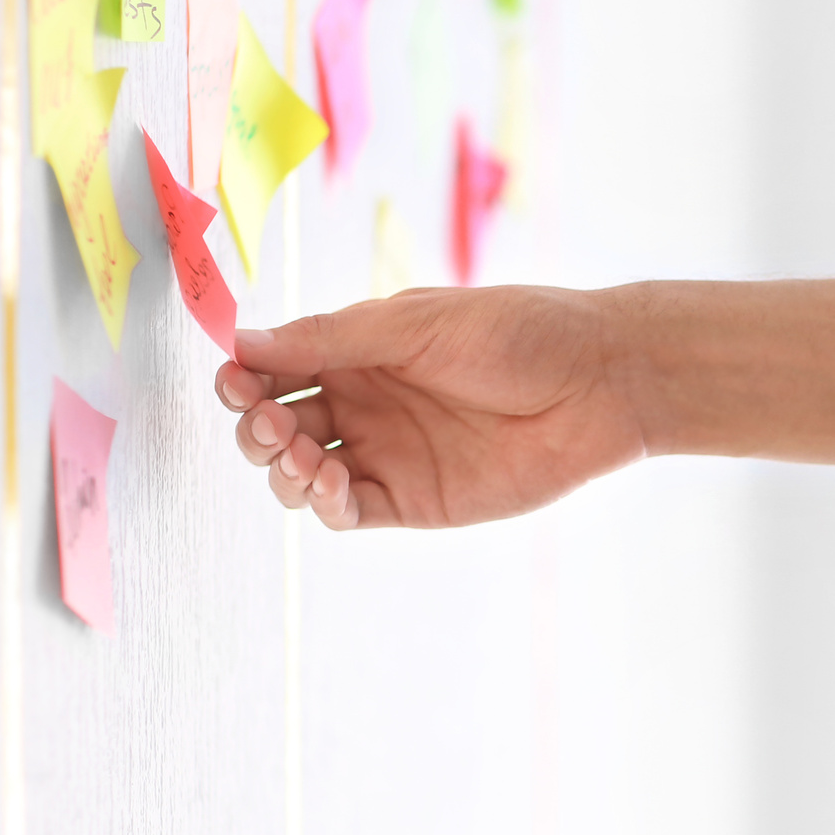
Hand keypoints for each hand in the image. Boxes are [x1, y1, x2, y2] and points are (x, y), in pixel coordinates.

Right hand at [215, 285, 646, 530]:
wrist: (599, 381)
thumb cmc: (520, 332)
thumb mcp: (417, 323)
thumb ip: (332, 338)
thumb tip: (242, 343)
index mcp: (360, 351)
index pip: (277, 369)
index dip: (245, 378)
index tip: (235, 379)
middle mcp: (366, 403)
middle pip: (279, 426)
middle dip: (256, 427)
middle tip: (268, 421)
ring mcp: (389, 453)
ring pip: (303, 474)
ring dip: (282, 468)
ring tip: (300, 453)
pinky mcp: (416, 500)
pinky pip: (348, 511)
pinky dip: (324, 503)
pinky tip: (329, 482)